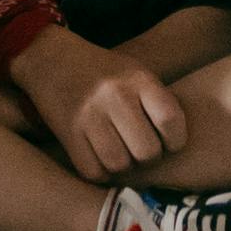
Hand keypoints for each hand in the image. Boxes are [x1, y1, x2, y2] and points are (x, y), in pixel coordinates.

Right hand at [5, 29, 188, 182]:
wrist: (51, 58)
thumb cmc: (103, 71)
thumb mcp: (135, 73)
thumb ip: (157, 102)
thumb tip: (178, 148)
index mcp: (137, 79)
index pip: (170, 121)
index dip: (175, 140)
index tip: (169, 142)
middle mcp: (114, 95)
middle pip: (147, 150)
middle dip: (148, 157)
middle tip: (141, 150)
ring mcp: (88, 115)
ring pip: (120, 164)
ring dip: (124, 166)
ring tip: (121, 153)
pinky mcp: (68, 133)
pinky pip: (93, 170)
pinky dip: (101, 171)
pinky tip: (101, 158)